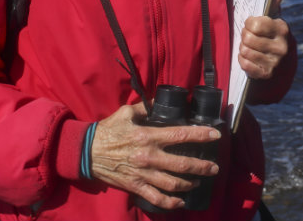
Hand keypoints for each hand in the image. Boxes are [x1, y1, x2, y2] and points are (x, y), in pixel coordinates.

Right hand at [91, 102, 220, 209]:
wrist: (87, 151)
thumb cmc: (107, 130)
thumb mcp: (125, 112)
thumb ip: (144, 106)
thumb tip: (158, 100)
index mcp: (148, 136)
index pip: (181, 135)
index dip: (201, 135)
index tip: (215, 135)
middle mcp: (149, 156)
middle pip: (183, 164)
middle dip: (202, 166)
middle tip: (214, 167)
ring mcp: (143, 174)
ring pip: (173, 183)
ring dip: (190, 183)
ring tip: (199, 181)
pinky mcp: (135, 186)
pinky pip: (156, 198)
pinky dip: (171, 203)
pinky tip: (180, 202)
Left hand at [239, 0, 289, 79]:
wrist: (279, 61)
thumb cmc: (270, 34)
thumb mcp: (272, 18)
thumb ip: (274, 3)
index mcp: (282, 28)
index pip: (255, 24)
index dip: (248, 23)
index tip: (250, 24)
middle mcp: (281, 46)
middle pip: (248, 38)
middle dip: (244, 36)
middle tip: (247, 36)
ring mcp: (275, 61)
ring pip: (245, 51)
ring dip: (242, 48)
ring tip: (248, 46)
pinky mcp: (267, 73)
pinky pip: (245, 65)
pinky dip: (242, 60)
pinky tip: (248, 57)